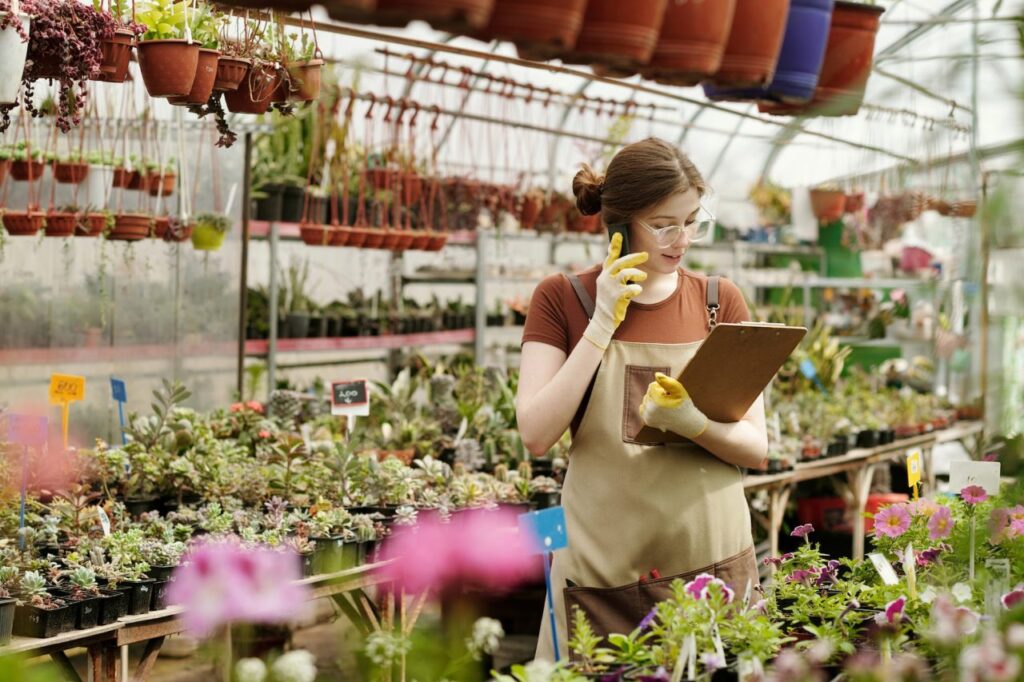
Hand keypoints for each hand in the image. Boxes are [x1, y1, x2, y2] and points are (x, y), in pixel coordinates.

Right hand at [582, 232, 648, 349]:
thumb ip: (617, 276)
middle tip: (645, 255)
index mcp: (604, 275)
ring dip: (637, 273)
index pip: (609, 257)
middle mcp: (605, 279)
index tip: (619, 234)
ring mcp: (609, 287)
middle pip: (620, 262)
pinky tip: (638, 291)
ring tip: (643, 276)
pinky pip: (630, 288)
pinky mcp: (615, 296)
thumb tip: (630, 266)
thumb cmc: (610, 303)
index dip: (614, 245)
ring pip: (625, 273)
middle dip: (634, 257)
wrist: (603, 321)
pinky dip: (636, 289)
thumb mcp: (610, 287)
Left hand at [639, 372, 707, 438]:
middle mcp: (650, 411)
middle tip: (669, 402)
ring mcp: (648, 417)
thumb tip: (656, 374)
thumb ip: (668, 381)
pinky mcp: (647, 421)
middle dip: (658, 394)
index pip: (652, 386)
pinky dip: (650, 406)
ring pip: (646, 399)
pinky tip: (659, 410)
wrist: (687, 422)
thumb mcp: (679, 390)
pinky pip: (643, 407)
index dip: (663, 388)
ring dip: (654, 400)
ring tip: (666, 406)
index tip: (670, 395)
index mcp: (657, 402)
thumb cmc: (684, 404)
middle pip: (648, 392)